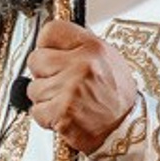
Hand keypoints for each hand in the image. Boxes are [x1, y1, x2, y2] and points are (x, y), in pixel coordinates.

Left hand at [24, 19, 138, 153]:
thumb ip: (79, 48)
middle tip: (59, 83)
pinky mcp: (62, 112)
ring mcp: (70, 89)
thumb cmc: (117, 98)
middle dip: (43, 74)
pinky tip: (63, 115)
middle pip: (36, 60)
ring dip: (45, 98)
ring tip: (66, 101)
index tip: (48, 52)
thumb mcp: (107, 60)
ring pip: (33, 88)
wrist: (126, 129)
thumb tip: (53, 44)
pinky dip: (46, 116)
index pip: (51, 31)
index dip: (45, 44)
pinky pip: (36, 111)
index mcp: (93, 48)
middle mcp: (81, 65)